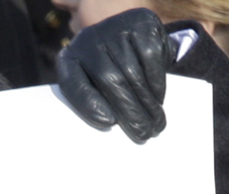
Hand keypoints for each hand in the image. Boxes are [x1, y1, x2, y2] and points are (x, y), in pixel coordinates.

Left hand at [56, 8, 170, 143]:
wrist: (132, 39)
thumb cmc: (111, 75)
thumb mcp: (95, 87)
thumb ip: (95, 104)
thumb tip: (109, 133)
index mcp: (69, 58)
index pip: (73, 82)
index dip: (88, 103)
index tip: (108, 123)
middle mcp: (88, 38)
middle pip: (109, 79)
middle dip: (129, 111)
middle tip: (142, 134)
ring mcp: (114, 28)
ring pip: (132, 72)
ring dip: (146, 103)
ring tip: (155, 124)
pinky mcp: (140, 23)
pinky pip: (149, 57)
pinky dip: (156, 82)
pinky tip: (158, 99)